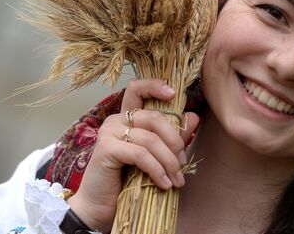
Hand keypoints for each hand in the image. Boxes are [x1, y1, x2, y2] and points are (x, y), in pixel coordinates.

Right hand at [67, 79, 199, 232]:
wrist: (100, 208)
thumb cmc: (126, 182)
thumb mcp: (155, 158)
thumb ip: (172, 137)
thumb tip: (193, 116)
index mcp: (126, 118)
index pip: (137, 89)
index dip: (155, 86)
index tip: (174, 94)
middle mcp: (115, 120)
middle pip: (154, 116)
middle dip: (175, 141)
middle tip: (182, 163)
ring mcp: (109, 132)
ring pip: (150, 139)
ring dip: (169, 162)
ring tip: (176, 180)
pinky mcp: (106, 149)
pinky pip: (141, 154)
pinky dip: (157, 170)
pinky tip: (164, 184)